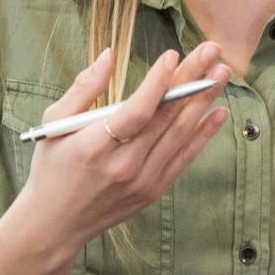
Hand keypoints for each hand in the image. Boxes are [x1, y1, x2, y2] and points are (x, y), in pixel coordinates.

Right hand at [8, 43, 230, 257]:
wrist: (56, 223)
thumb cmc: (52, 167)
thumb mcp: (54, 123)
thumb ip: (83, 88)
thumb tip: (108, 55)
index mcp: (95, 148)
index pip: (136, 113)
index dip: (157, 84)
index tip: (173, 55)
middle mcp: (124, 167)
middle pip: (166, 118)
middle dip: (191, 80)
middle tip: (212, 51)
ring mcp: (143, 181)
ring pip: (180, 135)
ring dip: (204, 101)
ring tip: (222, 73)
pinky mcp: (154, 191)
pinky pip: (184, 157)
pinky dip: (203, 134)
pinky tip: (218, 111)